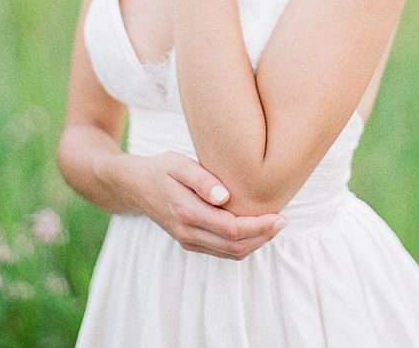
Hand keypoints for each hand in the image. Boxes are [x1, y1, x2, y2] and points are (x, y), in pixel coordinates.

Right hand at [126, 152, 287, 259]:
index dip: (259, 226)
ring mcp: (187, 240)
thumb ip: (202, 179)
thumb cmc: (160, 169)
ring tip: (275, 224)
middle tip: (285, 220)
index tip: (280, 215)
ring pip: (229, 253)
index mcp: (186, 212)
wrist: (133, 185)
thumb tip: (225, 197)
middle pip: (234, 246)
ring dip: (256, 243)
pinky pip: (221, 251)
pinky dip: (242, 244)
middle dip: (263, 237)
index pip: (231, 229)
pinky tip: (256, 228)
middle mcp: (187, 231)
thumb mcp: (178, 164)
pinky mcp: (190, 241)